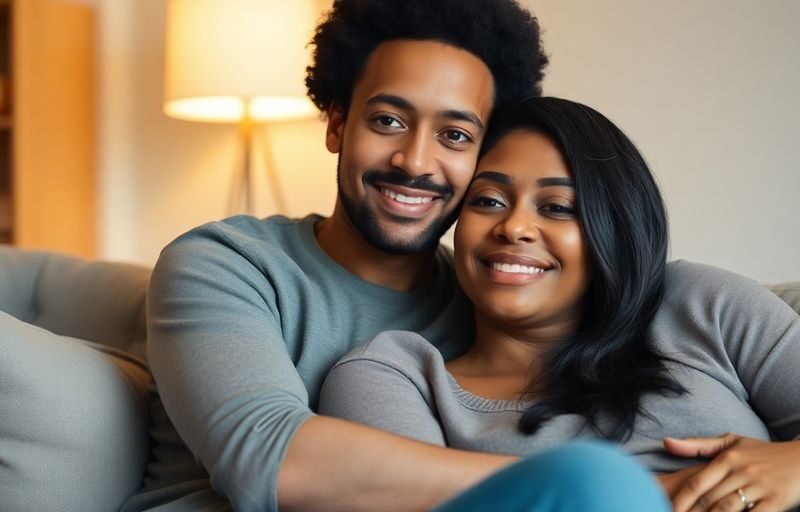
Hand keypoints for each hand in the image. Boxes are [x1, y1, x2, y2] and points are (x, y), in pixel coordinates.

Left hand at [665, 433, 799, 511]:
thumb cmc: (762, 452)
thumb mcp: (732, 443)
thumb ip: (698, 445)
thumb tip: (665, 443)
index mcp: (727, 458)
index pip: (696, 484)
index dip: (679, 501)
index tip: (665, 509)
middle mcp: (741, 471)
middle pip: (708, 499)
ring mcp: (759, 486)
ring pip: (726, 509)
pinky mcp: (776, 501)